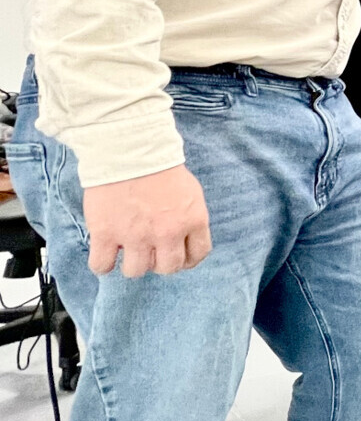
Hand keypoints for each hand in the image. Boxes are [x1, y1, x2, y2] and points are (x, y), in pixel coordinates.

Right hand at [83, 164, 211, 277]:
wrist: (129, 149)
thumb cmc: (160, 167)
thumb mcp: (191, 192)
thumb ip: (189, 219)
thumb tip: (184, 240)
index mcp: (193, 220)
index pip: (198, 255)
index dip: (187, 259)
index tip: (177, 255)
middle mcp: (167, 233)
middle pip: (168, 268)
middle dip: (160, 261)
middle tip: (151, 249)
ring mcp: (136, 236)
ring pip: (136, 271)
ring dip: (132, 262)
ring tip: (127, 247)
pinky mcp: (106, 234)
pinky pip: (102, 266)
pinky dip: (103, 263)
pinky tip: (106, 250)